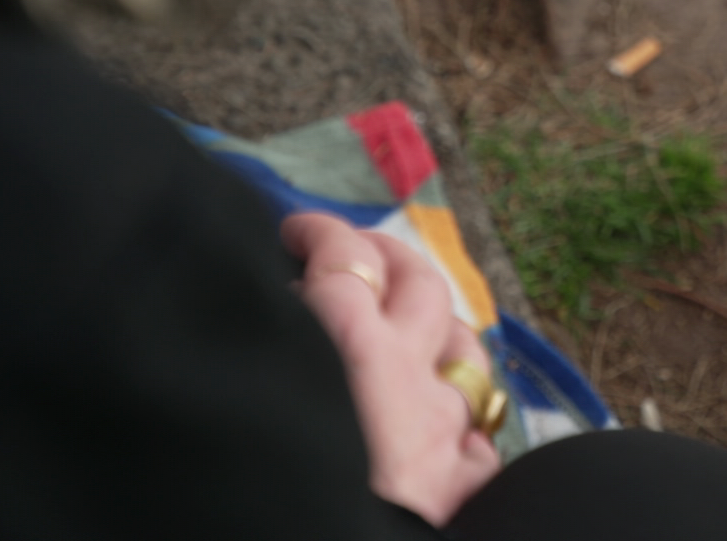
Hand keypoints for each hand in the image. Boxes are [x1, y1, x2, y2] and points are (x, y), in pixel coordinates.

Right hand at [282, 212, 501, 525]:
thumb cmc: (262, 495)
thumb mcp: (247, 398)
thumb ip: (261, 351)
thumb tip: (260, 311)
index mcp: (343, 345)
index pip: (340, 257)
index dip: (319, 234)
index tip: (294, 231)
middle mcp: (407, 374)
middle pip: (419, 285)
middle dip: (389, 258)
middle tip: (357, 254)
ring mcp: (446, 427)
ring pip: (464, 349)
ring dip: (436, 331)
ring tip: (409, 329)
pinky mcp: (467, 483)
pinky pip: (479, 434)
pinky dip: (459, 422)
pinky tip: (442, 427)